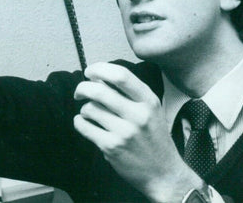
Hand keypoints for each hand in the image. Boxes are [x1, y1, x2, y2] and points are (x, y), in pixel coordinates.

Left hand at [73, 62, 201, 201]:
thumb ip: (131, 94)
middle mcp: (138, 115)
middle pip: (99, 91)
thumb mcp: (152, 110)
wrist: (164, 173)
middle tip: (80, 92)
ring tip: (89, 113)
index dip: (100, 69)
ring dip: (84, 108)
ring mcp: (124, 132)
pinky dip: (79, 122)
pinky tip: (84, 123)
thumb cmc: (155, 139)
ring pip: (90, 108)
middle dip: (83, 88)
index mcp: (149, 101)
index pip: (121, 75)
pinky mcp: (112, 148)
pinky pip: (85, 127)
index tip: (90, 71)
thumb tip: (99, 79)